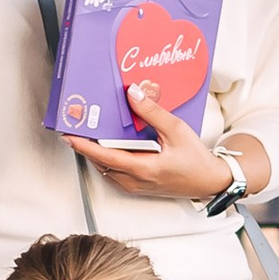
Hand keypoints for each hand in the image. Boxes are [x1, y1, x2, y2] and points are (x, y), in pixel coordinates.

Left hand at [83, 99, 270, 206]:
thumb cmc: (196, 160)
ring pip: (106, 169)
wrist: (210, 181)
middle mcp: (135, 181)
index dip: (84, 145)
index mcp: (143, 169)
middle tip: (74, 128)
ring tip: (86, 134)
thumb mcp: (176, 130)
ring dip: (95, 153)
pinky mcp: (138, 186)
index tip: (68, 135)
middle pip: (100, 163)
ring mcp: (135, 186)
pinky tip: (107, 146)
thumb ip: (152, 111)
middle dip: (85, 146)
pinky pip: (114, 172)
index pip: (105, 157)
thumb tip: (133, 93)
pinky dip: (107, 158)